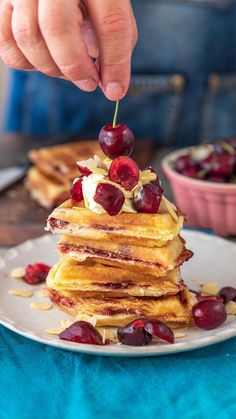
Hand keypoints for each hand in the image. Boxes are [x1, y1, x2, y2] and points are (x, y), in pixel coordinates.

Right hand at [0, 0, 137, 100]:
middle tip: (88, 82)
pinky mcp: (2, 2)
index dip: (114, 63)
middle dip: (75, 67)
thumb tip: (111, 88)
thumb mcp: (111, 9)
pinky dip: (26, 63)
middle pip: (57, 27)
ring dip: (51, 67)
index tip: (115, 90)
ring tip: (69, 69)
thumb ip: (116, 44)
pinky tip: (45, 60)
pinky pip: (6, 43)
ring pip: (27, 37)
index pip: (110, 22)